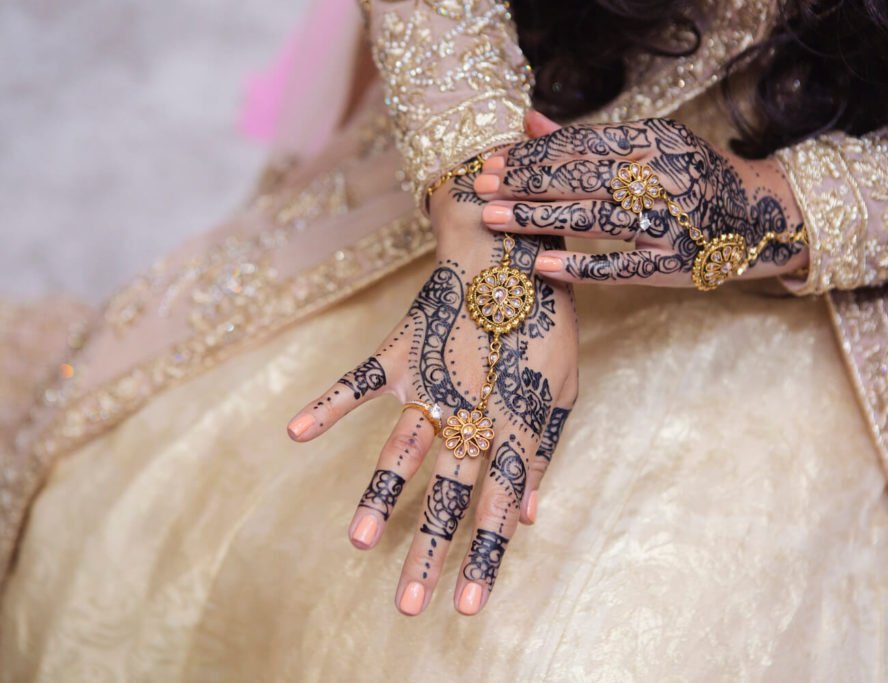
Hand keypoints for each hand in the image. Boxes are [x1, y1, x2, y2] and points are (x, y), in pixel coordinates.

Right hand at [286, 172, 577, 616]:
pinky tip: (295, 432)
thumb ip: (543, 448)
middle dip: (429, 551)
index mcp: (514, 420)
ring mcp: (432, 379)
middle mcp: (471, 408)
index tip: (466, 607)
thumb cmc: (546, 318)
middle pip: (448, 491)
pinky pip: (358, 381)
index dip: (484, 555)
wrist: (510, 246)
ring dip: (379, 496)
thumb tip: (533, 512)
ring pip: (401, 448)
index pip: (500, 502)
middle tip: (407, 606)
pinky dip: (327, 403)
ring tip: (358, 544)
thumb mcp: (564, 384)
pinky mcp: (401, 350)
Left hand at [473, 111, 807, 285]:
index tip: (493, 160)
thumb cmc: (691, 178)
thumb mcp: (649, 146)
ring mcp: (670, 222)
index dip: (533, 153)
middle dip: (525, 182)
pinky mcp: (674, 264)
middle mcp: (663, 177)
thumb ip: (589, 139)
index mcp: (654, 142)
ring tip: (495, 219)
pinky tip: (541, 264)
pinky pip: (620, 266)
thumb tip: (530, 121)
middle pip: (582, 177)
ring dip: (540, 219)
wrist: (761, 216)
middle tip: (481, 186)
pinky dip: (580, 266)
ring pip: (594, 219)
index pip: (581, 145)